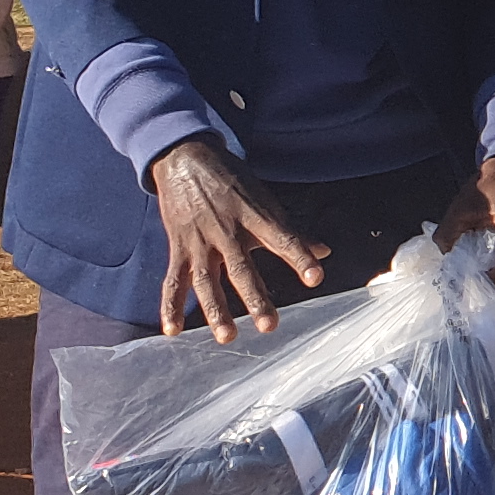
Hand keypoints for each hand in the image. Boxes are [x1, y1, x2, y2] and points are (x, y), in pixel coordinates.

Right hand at [151, 137, 329, 338]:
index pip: (282, 239)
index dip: (299, 257)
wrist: (184, 158)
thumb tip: (324, 252)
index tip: (315, 278)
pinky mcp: (178, 247)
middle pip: (241, 268)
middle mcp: (226, 231)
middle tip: (269, 325)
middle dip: (255, 298)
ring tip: (227, 336)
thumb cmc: (231, 182)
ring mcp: (200, 241)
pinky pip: (173, 280)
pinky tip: (172, 330)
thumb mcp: (264, 200)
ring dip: (215, 310)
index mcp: (254, 217)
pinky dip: (170, 305)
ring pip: (206, 280)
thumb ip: (293, 232)